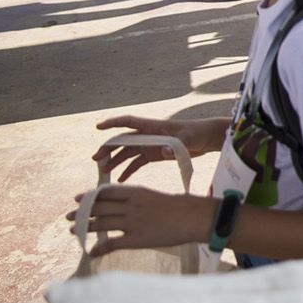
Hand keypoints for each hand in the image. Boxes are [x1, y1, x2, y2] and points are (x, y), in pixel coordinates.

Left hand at [66, 185, 211, 255]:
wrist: (194, 217)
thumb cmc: (180, 207)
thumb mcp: (156, 196)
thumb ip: (138, 200)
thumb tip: (124, 206)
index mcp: (137, 192)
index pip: (106, 192)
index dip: (89, 195)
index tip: (78, 198)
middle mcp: (131, 206)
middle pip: (99, 208)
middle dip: (81, 212)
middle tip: (68, 216)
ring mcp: (132, 222)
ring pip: (100, 224)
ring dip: (84, 227)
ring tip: (73, 231)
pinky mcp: (136, 239)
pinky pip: (111, 244)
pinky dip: (99, 248)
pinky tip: (92, 252)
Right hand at [93, 115, 222, 181]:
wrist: (206, 139)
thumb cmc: (197, 133)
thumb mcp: (188, 138)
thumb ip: (176, 146)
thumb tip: (164, 152)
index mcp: (152, 126)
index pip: (128, 122)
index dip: (113, 123)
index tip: (98, 127)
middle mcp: (148, 135)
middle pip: (123, 140)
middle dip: (108, 148)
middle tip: (96, 159)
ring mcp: (150, 145)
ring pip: (127, 153)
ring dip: (115, 161)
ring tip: (104, 173)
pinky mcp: (154, 155)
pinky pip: (137, 163)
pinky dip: (128, 171)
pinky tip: (120, 181)